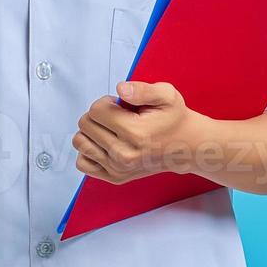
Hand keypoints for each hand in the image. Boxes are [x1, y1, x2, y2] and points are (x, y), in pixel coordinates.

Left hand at [72, 81, 206, 184]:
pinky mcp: (115, 178)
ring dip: (92, 131)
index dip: (106, 102)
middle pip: (86, 125)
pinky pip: (83, 163)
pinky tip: (104, 143)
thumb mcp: (167, 95)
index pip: (96, 110)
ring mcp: (118, 169)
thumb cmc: (174, 119)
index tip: (120, 105)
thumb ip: (143, 89)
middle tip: (118, 117)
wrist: (186, 147)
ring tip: (111, 129)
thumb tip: (120, 89)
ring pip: (80, 143)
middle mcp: (124, 154)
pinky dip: (88, 151)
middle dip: (98, 115)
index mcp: (135, 133)